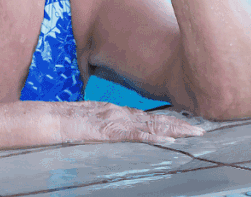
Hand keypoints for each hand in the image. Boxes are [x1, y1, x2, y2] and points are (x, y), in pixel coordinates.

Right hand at [54, 101, 204, 144]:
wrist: (48, 119)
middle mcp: (118, 112)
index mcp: (114, 111)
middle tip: (202, 128)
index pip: (147, 115)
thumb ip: (103, 125)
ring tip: (194, 133)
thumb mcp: (87, 122)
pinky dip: (153, 136)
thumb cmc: (63, 122)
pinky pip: (135, 135)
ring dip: (174, 129)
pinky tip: (168, 139)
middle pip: (154, 118)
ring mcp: (114, 120)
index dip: (168, 119)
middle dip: (179, 123)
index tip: (187, 122)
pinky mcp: (109, 131)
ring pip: (150, 124)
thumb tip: (113, 131)